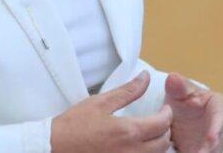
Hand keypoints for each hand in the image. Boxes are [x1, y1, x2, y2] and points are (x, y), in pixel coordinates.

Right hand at [51, 70, 173, 152]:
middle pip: (163, 144)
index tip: (165, 110)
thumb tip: (145, 77)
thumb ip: (128, 91)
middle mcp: (131, 152)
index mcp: (128, 131)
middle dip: (165, 131)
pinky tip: (136, 147)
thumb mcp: (101, 103)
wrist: (54, 148)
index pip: (162, 124)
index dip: (168, 115)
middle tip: (158, 122)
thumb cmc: (74, 125)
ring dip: (157, 146)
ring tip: (149, 136)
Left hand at [164, 72, 222, 152]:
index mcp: (221, 105)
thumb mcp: (179, 93)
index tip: (211, 138)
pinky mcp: (213, 151)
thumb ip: (177, 86)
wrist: (181, 116)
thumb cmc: (184, 101)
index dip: (217, 128)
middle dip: (211, 148)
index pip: (222, 116)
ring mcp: (221, 140)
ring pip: (217, 149)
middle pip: (221, 137)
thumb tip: (173, 77)